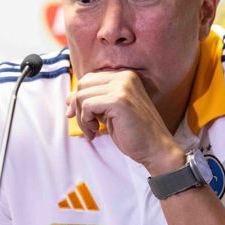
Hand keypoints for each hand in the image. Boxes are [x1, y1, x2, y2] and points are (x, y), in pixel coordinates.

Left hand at [65, 70, 183, 174]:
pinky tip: (97, 131)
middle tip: (88, 126)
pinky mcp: (119, 100)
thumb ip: (92, 101)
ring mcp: (123, 87)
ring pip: (82, 95)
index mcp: (125, 76)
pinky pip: (87, 106)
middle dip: (78, 107)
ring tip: (93, 130)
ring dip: (81, 117)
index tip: (83, 118)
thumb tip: (68, 98)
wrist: (156, 149)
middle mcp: (124, 77)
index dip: (80, 98)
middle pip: (83, 84)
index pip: (89, 79)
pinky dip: (86, 121)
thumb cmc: (134, 132)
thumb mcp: (109, 112)